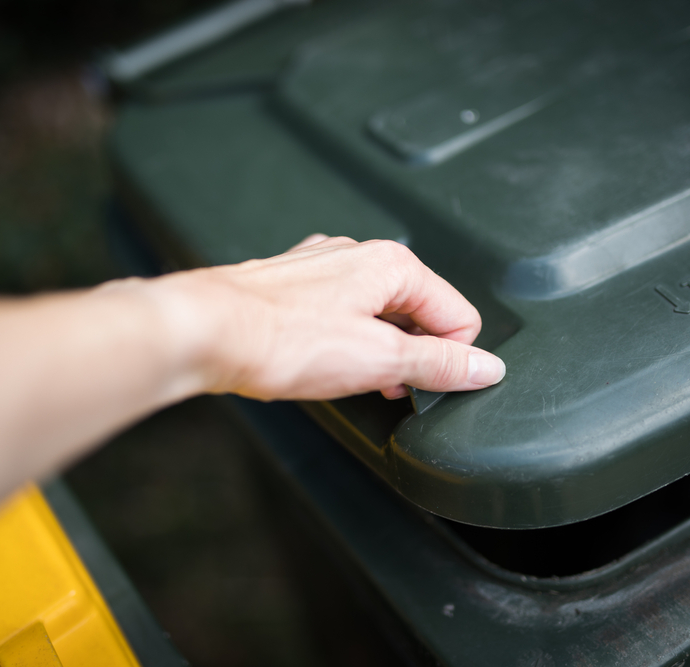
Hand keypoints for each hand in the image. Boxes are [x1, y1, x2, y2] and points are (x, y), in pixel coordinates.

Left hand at [147, 235, 505, 400]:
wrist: (205, 331)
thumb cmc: (278, 338)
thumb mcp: (378, 360)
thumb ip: (439, 363)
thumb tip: (484, 367)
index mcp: (391, 264)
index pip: (458, 315)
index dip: (452, 359)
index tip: (426, 387)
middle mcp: (358, 255)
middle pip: (418, 312)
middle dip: (411, 356)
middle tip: (384, 389)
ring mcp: (323, 268)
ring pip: (376, 313)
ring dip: (375, 351)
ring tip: (347, 378)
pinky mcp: (294, 286)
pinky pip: (339, 314)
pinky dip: (341, 341)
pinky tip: (318, 362)